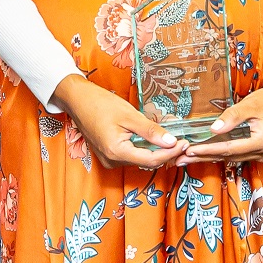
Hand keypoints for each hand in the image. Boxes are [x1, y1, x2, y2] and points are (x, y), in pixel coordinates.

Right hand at [50, 74, 184, 172]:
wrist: (77, 100)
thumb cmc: (100, 104)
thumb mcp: (129, 115)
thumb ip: (150, 130)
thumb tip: (171, 142)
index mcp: (117, 152)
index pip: (152, 160)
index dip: (170, 153)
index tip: (185, 143)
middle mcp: (112, 161)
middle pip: (147, 161)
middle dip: (166, 152)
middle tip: (182, 141)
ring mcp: (109, 159)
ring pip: (140, 159)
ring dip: (156, 150)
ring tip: (171, 139)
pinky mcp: (109, 155)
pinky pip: (131, 155)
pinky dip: (144, 148)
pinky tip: (153, 139)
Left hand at [176, 78, 262, 165]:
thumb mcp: (251, 104)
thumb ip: (232, 117)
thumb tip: (213, 129)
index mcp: (262, 142)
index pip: (229, 148)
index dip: (207, 150)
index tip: (189, 150)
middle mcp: (262, 153)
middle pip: (227, 156)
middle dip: (204, 157)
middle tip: (180, 159)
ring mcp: (261, 154)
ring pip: (230, 157)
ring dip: (209, 157)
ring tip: (187, 158)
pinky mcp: (258, 151)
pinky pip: (235, 154)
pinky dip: (219, 153)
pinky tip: (204, 153)